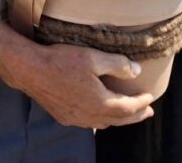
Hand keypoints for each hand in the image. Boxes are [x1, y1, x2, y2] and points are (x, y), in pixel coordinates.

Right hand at [8, 43, 154, 128]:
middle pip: (118, 119)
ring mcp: (75, 118)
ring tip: (126, 113)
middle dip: (135, 116)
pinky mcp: (63, 116)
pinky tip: (99, 112)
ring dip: (118, 119)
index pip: (127, 107)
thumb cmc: (61, 61)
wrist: (31, 70)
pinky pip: (88, 122)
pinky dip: (101, 119)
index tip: (150, 97)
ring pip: (103, 123)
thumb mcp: (93, 58)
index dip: (141, 103)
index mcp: (100, 102)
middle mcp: (89, 115)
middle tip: (147, 112)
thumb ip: (118, 65)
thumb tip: (137, 71)